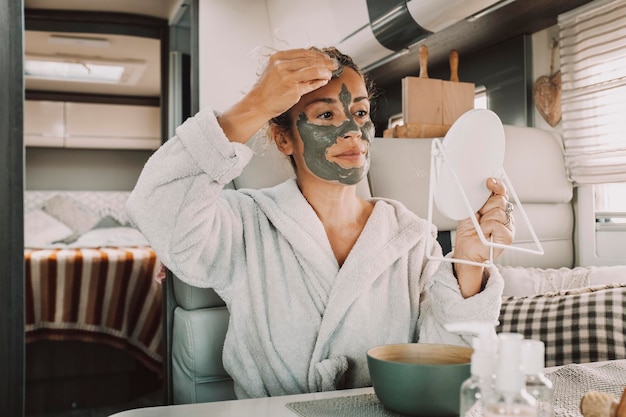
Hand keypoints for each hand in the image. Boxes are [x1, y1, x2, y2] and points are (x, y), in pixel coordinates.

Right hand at [218, 49, 337, 142]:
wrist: (258, 104)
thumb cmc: (267, 88)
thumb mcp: (275, 70)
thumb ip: (290, 64)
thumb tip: (312, 61)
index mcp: (278, 57)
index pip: (303, 52)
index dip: (317, 54)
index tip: (325, 57)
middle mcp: (282, 65)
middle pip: (310, 60)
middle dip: (324, 62)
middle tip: (334, 64)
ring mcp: (288, 77)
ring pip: (313, 70)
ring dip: (325, 71)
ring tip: (331, 73)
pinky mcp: (293, 90)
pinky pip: (311, 84)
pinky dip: (319, 81)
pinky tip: (324, 81)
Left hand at [453, 177, 514, 296]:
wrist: (465, 249)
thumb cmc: (469, 230)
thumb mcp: (471, 209)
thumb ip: (479, 198)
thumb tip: (483, 185)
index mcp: (498, 207)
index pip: (502, 192)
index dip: (497, 185)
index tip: (489, 181)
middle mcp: (505, 216)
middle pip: (500, 200)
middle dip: (486, 206)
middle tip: (479, 215)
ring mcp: (508, 226)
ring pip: (498, 212)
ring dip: (484, 219)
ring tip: (480, 227)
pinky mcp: (508, 237)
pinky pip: (497, 224)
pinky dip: (486, 228)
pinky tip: (483, 233)